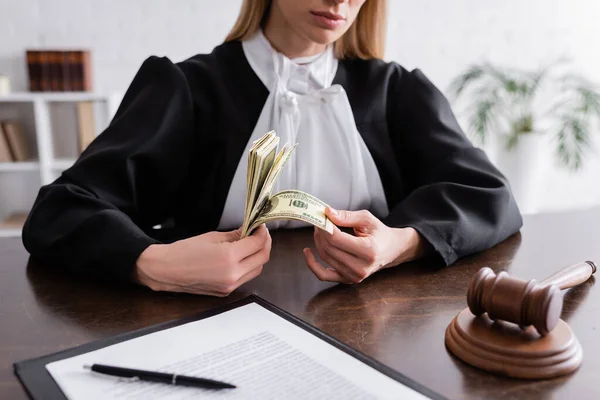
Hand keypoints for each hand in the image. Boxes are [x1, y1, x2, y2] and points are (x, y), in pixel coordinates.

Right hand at [134, 224, 270, 295]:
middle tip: (260, 233)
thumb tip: (250, 231)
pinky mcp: (226, 292)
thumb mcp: (212, 237)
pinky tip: (241, 257)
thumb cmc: (184, 251)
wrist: (165, 270)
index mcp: (229, 257)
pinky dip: (248, 266)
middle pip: (262, 258)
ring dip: (258, 256)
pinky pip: (245, 278)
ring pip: (256, 269)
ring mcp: (230, 286)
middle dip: (264, 244)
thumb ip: (235, 235)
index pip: (257, 244)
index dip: (262, 233)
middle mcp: (232, 274)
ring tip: (251, 244)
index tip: (261, 225)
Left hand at [304, 208, 428, 283]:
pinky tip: (307, 252)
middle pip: (329, 248)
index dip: (324, 226)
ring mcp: (354, 276)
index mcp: (368, 251)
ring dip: (318, 241)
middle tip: (319, 221)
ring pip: (325, 257)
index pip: (336, 239)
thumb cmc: (379, 232)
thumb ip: (346, 216)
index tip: (320, 216)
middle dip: (320, 232)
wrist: (391, 250)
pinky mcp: (347, 280)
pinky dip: (312, 264)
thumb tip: (327, 213)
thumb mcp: (367, 219)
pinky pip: (323, 275)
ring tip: (320, 230)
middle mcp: (361, 267)